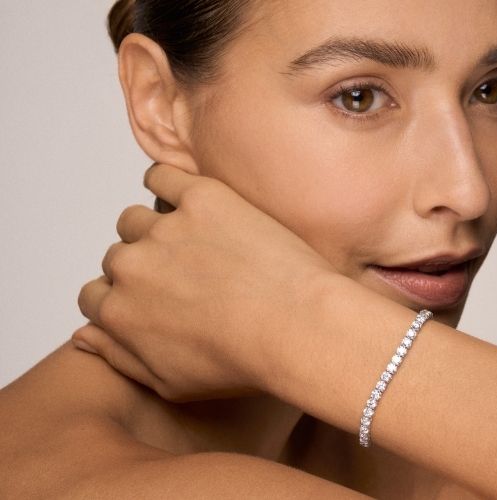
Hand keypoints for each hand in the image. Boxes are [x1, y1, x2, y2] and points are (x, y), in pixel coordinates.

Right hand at [73, 164, 334, 400]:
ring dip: (156, 230)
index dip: (125, 297)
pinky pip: (162, 177)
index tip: (156, 298)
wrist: (296, 325)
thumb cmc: (243, 361)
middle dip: (145, 267)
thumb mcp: (171, 383)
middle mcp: (130, 266)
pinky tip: (188, 200)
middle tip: (188, 276)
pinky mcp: (201, 197)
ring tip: (195, 244)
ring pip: (136, 220)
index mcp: (117, 312)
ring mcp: (164, 228)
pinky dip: (166, 183)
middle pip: (119, 256)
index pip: (96, 295)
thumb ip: (119, 357)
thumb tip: (84, 335)